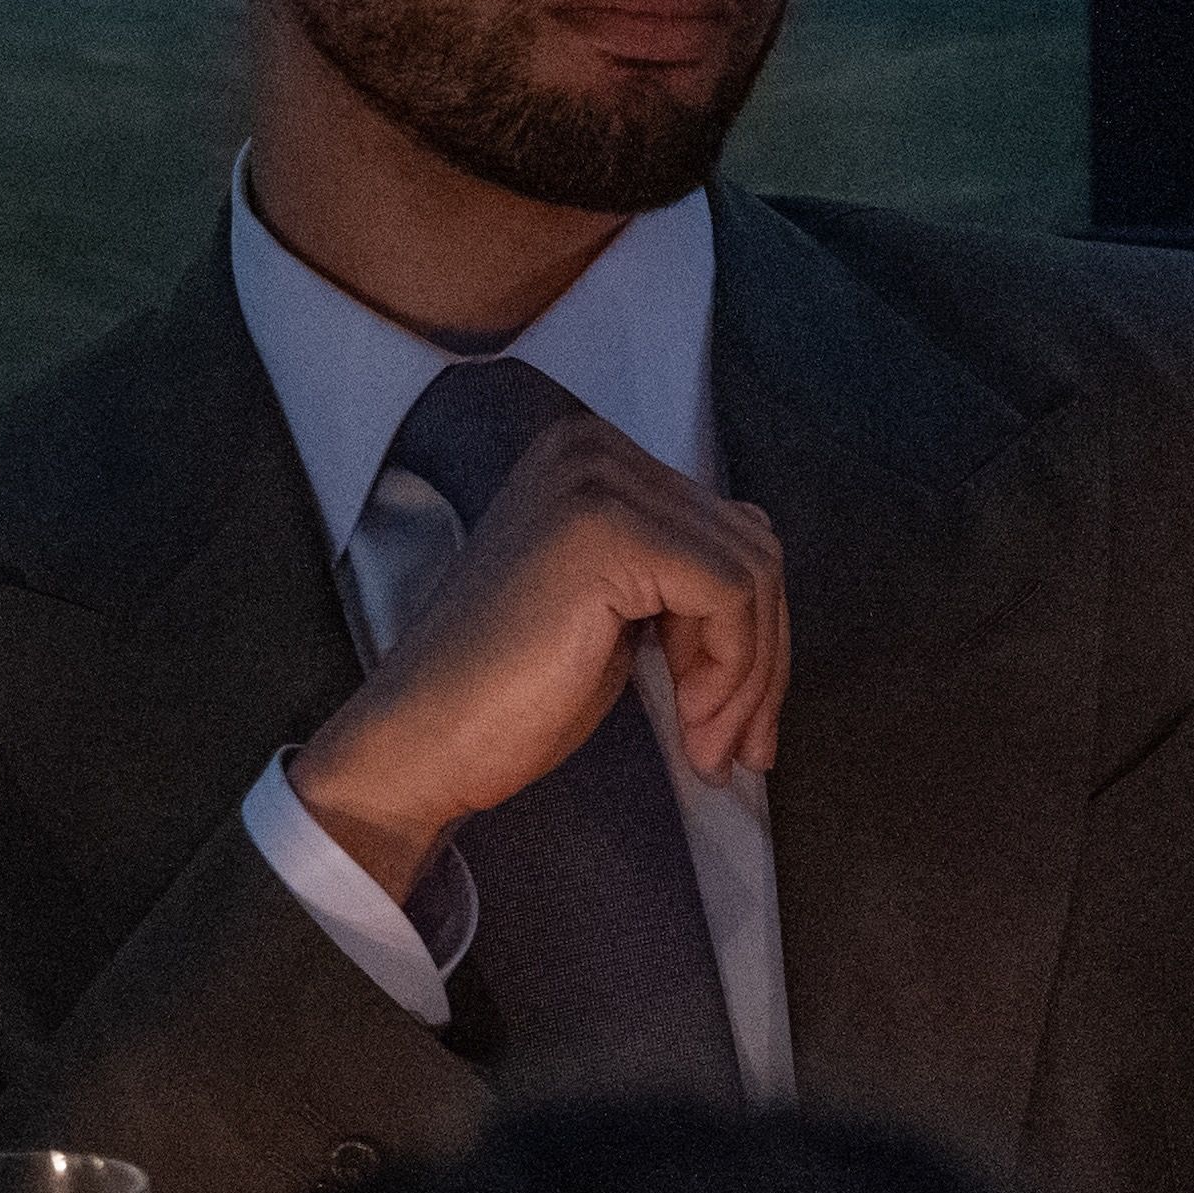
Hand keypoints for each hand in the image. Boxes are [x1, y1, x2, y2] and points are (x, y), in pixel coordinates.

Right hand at [285, 420, 785, 895]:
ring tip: (707, 742)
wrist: (422, 740)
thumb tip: (772, 592)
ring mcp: (598, 482)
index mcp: (590, 458)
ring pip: (752, 574)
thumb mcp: (617, 606)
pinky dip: (732, 672)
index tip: (738, 713)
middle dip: (760, 658)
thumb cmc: (510, 689)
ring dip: (748, 677)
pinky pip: (731, 596)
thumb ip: (679, 571)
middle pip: (751, 548)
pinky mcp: (608, 532)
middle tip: (738, 743)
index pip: (729, 528)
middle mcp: (592, 449)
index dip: (753, 631)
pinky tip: (691, 724)